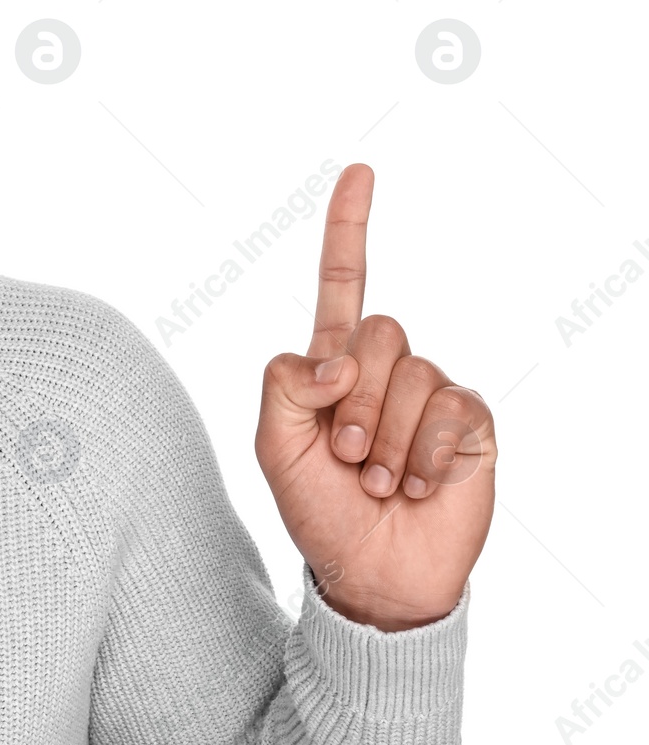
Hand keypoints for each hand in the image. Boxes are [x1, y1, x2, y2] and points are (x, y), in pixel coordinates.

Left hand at [254, 165, 496, 631]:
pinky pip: (451, 409)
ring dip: (387, 438)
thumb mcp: (273, 447)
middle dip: (354, 402)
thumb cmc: (318, 509)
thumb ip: (282, 385)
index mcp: (333, 365)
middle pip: (377, 332)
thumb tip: (336, 357)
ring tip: (380, 480)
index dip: (350, 227)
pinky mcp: (470, 422)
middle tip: (347, 457)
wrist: (371, 573)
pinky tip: (416, 485)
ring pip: (412, 373)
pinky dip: (424, 454)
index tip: (360, 171)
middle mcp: (385, 369)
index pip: (343, 282)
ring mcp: (431, 393)